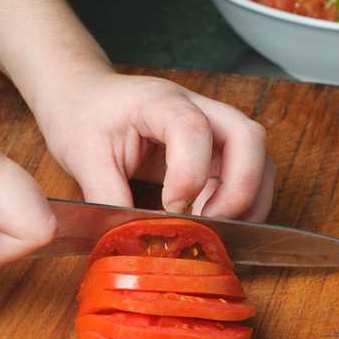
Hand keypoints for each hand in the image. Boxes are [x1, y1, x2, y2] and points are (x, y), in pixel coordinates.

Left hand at [35, 71, 274, 221]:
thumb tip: (131, 240)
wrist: (83, 98)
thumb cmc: (82, 117)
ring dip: (247, 199)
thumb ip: (107, 198)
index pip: (193, 128)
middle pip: (247, 137)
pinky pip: (242, 175)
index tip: (170, 207)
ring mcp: (209, 129)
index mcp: (158, 102)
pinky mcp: (211, 152)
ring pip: (256, 157)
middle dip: (240, 188)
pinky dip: (237, 204)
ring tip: (216, 230)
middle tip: (210, 223)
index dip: (189, 174)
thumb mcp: (83, 157)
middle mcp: (195, 108)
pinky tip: (210, 225)